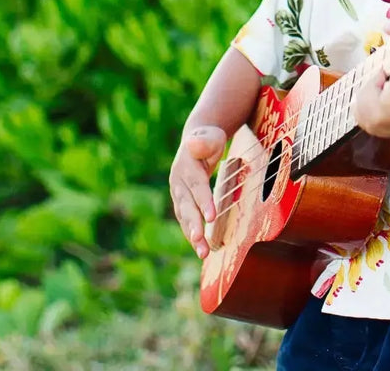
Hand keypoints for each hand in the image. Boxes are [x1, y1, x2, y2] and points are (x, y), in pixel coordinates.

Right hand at [169, 125, 226, 259]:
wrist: (197, 141)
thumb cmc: (208, 139)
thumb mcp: (209, 135)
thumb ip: (204, 141)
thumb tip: (193, 143)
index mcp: (186, 166)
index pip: (196, 186)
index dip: (203, 201)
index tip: (211, 216)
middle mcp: (178, 183)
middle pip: (187, 206)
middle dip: (193, 224)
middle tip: (199, 241)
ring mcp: (179, 195)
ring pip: (185, 217)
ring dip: (193, 236)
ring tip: (202, 253)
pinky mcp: (183, 203)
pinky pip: (187, 221)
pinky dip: (193, 235)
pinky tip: (202, 250)